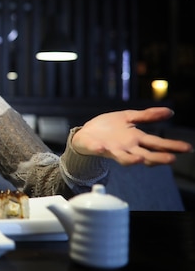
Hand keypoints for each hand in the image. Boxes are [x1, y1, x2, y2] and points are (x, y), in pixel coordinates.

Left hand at [71, 107, 192, 165]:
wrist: (86, 132)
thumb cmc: (109, 127)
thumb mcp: (129, 117)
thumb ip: (148, 116)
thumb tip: (170, 112)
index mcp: (136, 139)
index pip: (157, 143)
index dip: (171, 146)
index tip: (187, 148)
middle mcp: (127, 147)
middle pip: (145, 154)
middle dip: (158, 157)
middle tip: (172, 159)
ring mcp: (112, 149)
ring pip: (124, 158)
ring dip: (132, 159)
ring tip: (141, 158)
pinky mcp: (96, 147)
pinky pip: (98, 150)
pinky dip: (100, 149)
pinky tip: (103, 148)